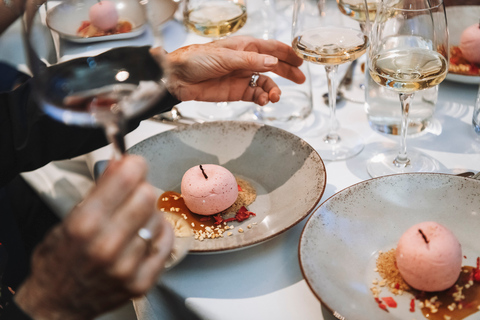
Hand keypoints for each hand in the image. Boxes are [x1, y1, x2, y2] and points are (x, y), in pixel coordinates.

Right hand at [14, 156, 173, 319]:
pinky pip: (166, 243)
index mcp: (85, 225)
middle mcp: (107, 246)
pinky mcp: (142, 282)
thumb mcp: (71, 218)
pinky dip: (159, 235)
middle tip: (133, 195)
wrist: (57, 303)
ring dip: (149, 215)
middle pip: (147, 196)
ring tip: (133, 222)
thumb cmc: (61, 260)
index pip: (126, 179)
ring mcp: (127, 266)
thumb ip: (100, 190)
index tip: (134, 165)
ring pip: (158, 218)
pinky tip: (145, 236)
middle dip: (140, 189)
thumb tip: (121, 163)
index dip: (134, 165)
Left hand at [155, 36, 305, 105]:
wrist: (178, 77)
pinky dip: (262, 98)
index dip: (287, 53)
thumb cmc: (197, 59)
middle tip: (300, 79)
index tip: (300, 60)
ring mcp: (242, 77)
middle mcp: (246, 62)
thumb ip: (250, 61)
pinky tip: (264, 100)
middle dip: (287, 72)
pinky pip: (256, 95)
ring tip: (274, 96)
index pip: (272, 48)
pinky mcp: (237, 92)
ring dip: (273, 90)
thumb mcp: (225, 57)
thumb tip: (273, 61)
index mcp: (245, 47)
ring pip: (266, 83)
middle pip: (273, 66)